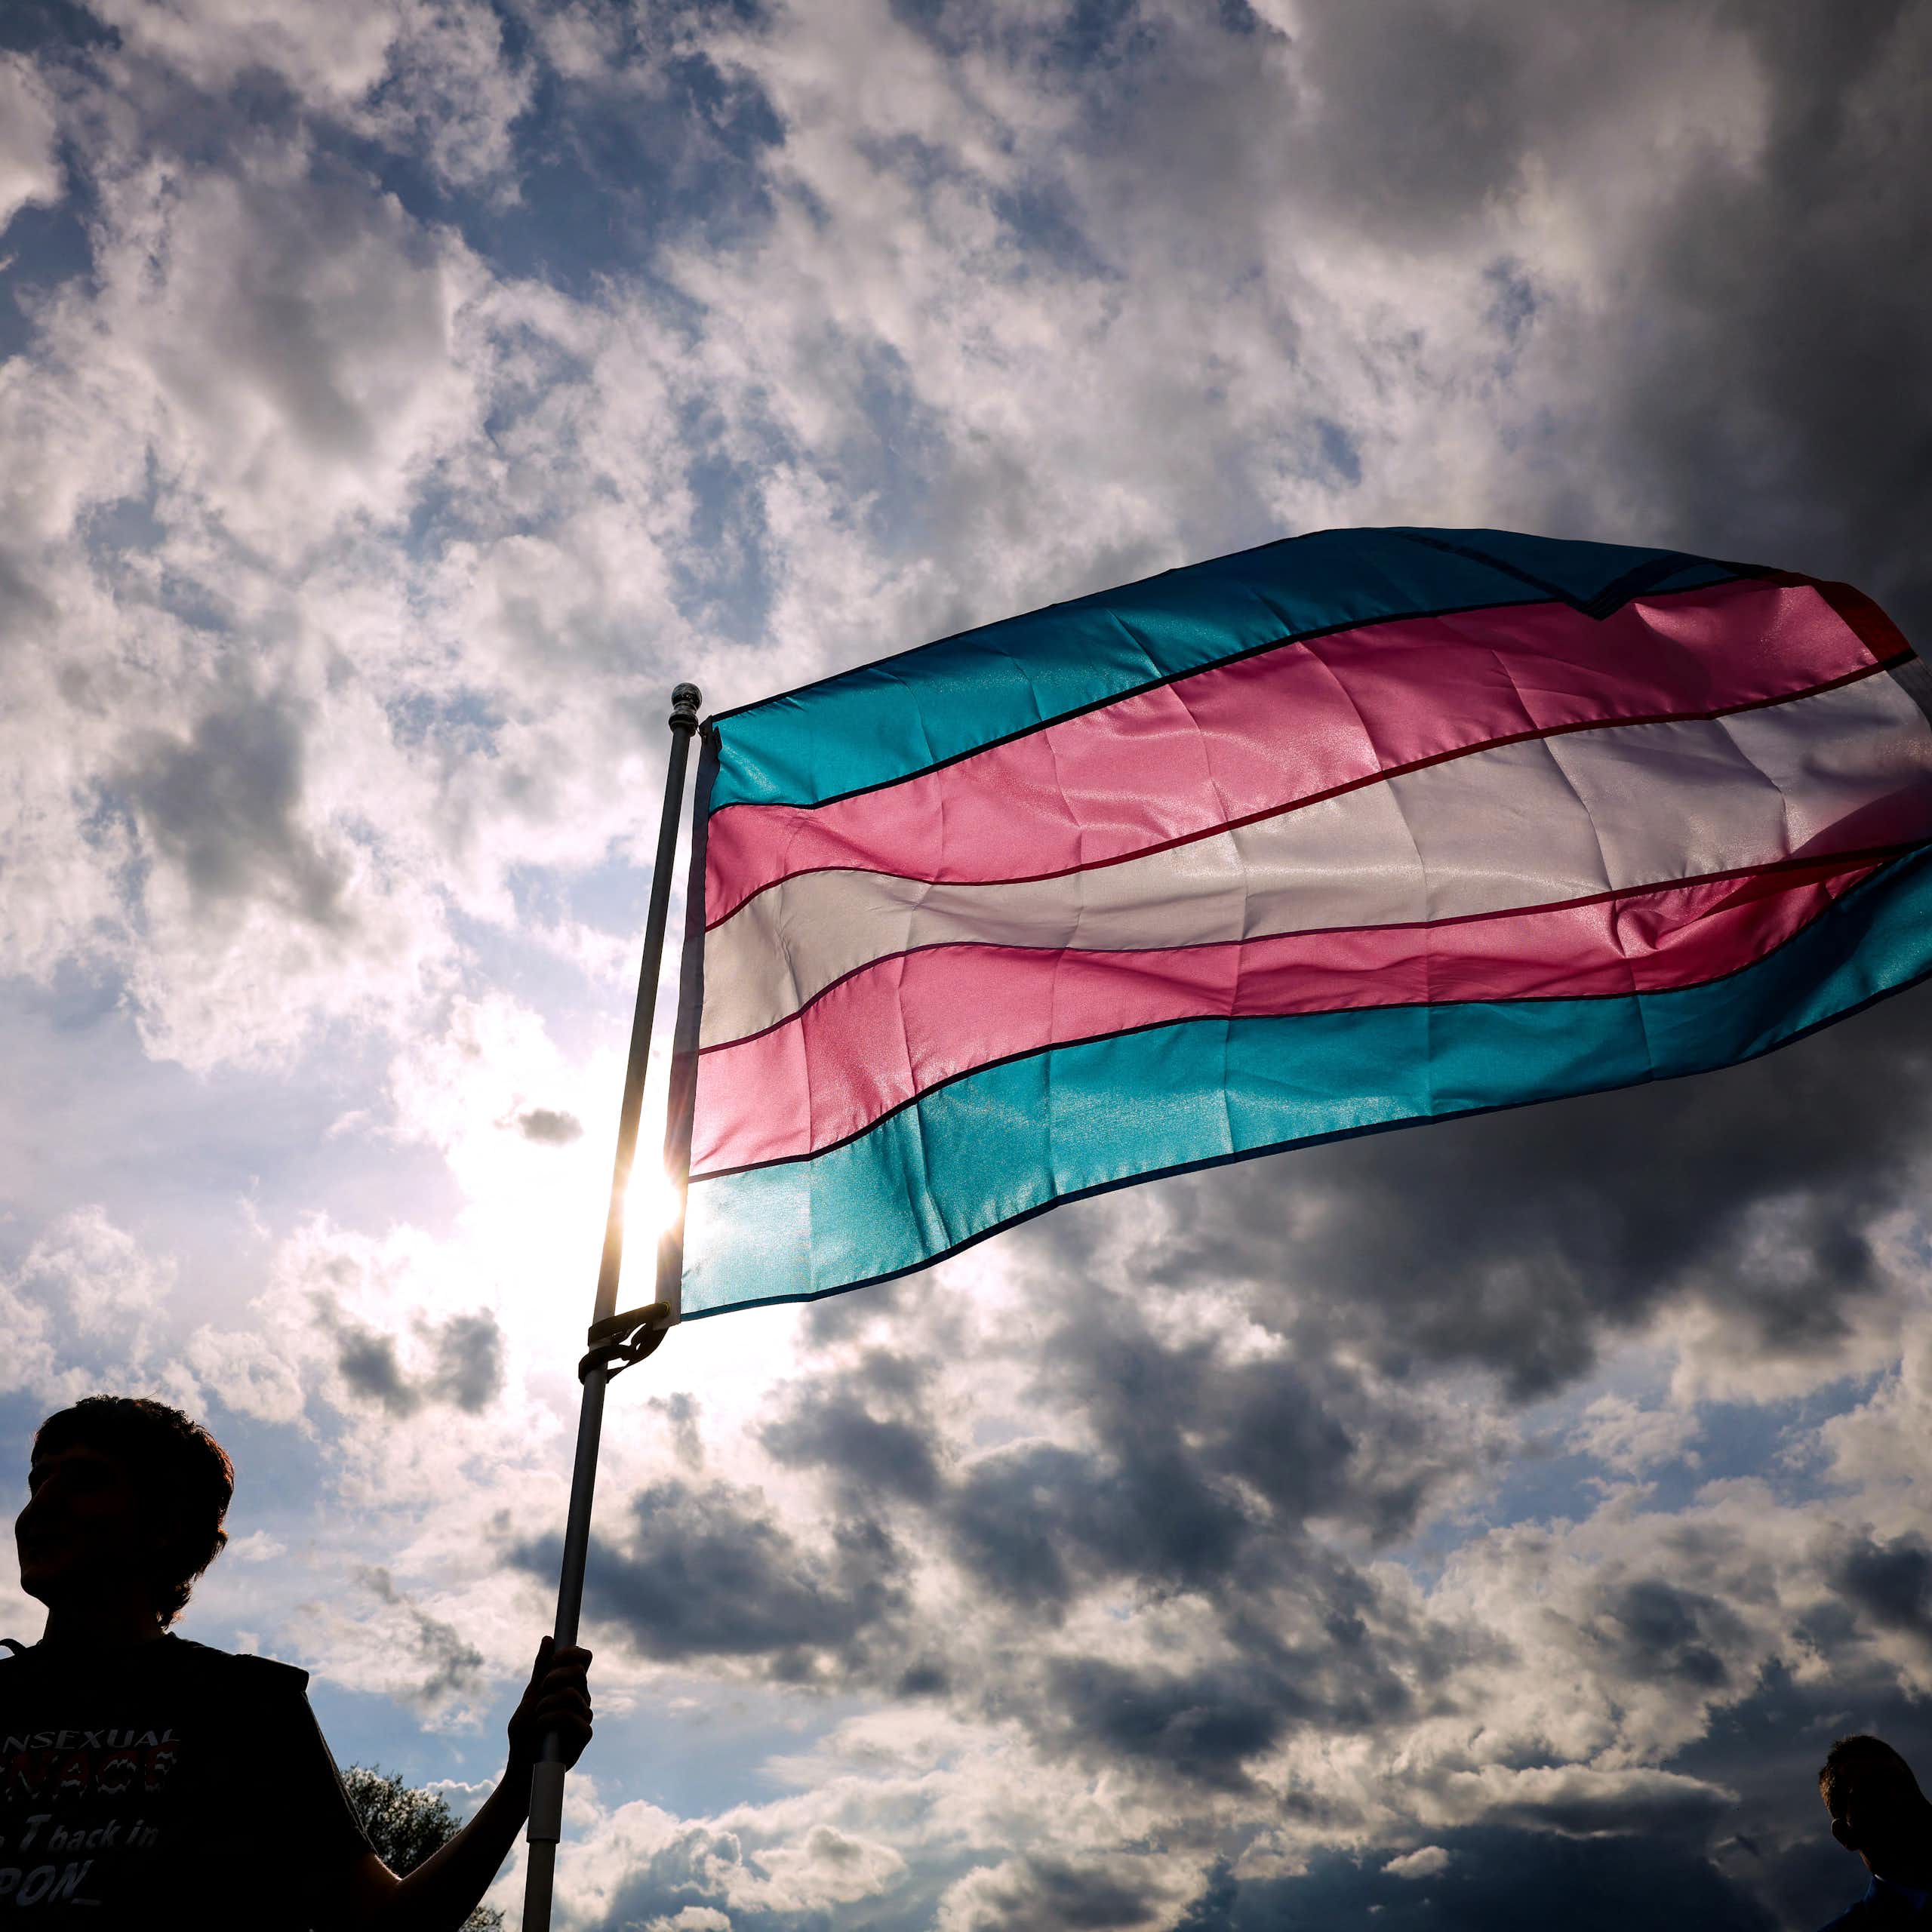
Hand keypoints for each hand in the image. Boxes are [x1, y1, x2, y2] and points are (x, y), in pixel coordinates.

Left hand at [506, 1634, 593, 1771]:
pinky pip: (574, 1717)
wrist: (521, 1766)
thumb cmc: (525, 1732)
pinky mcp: (584, 1735)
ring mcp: (584, 1716)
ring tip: (537, 1714)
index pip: (582, 1659)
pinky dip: (553, 1718)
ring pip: (574, 1693)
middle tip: (543, 1687)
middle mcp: (580, 1698)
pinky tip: (542, 1725)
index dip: (572, 1652)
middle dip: (557, 1675)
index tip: (554, 1658)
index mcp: (569, 1686)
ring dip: (549, 1701)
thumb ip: (540, 1670)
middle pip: (580, 1671)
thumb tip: (548, 1639)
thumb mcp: (530, 1696)